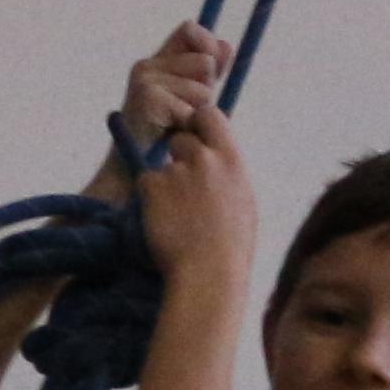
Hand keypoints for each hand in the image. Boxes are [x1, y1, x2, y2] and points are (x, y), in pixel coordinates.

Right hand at [119, 22, 230, 148]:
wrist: (131, 170)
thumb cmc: (165, 136)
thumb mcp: (193, 98)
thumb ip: (208, 71)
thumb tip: (226, 45)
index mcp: (158, 61)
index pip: (190, 30)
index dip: (208, 44)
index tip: (214, 70)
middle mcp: (147, 66)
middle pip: (205, 62)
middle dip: (207, 89)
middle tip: (184, 112)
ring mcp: (144, 81)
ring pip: (202, 89)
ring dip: (198, 112)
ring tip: (176, 127)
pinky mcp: (147, 99)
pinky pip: (191, 109)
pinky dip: (188, 127)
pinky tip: (169, 135)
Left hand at [132, 92, 258, 289]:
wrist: (208, 273)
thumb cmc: (231, 248)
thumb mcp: (243, 203)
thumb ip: (228, 175)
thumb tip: (217, 161)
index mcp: (232, 161)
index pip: (210, 115)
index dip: (198, 123)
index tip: (195, 138)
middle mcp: (205, 159)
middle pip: (181, 137)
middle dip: (176, 154)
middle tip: (179, 184)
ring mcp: (177, 171)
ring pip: (162, 163)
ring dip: (164, 181)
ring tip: (176, 214)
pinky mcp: (152, 186)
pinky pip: (146, 182)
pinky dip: (150, 199)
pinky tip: (163, 221)